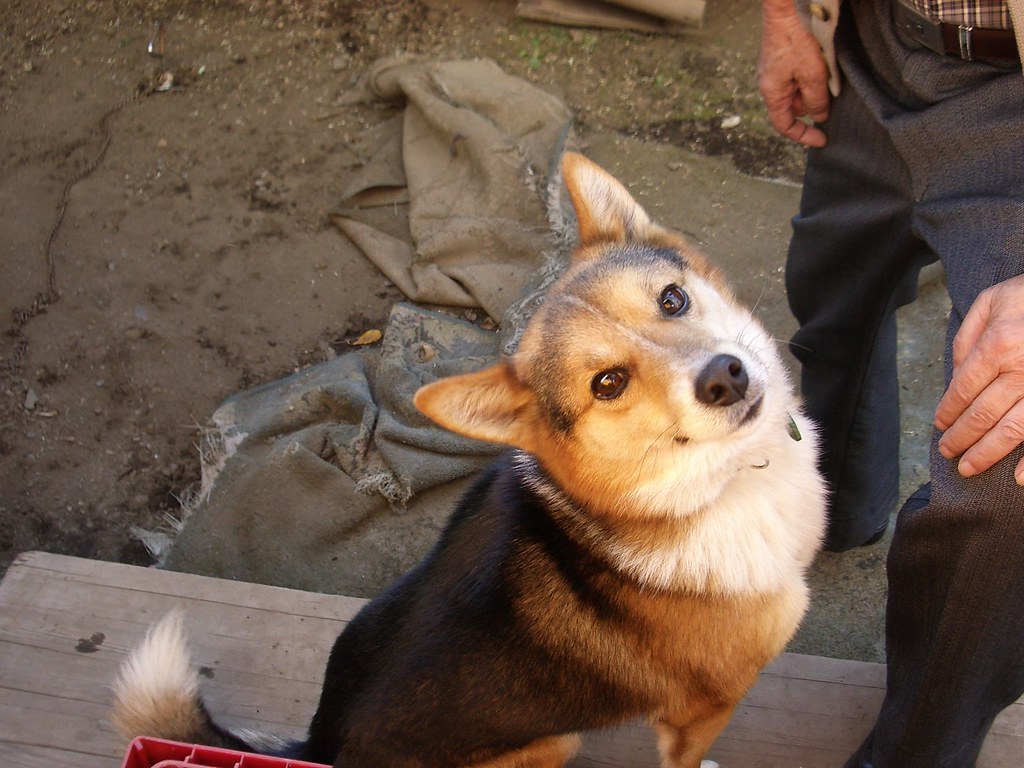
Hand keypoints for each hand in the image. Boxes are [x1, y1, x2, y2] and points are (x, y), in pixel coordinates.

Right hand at [758, 0, 831, 147]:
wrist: (785, 9)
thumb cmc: (795, 39)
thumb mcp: (812, 74)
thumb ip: (816, 99)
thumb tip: (819, 116)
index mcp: (772, 93)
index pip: (784, 125)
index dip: (803, 135)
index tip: (822, 139)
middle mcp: (770, 85)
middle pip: (792, 108)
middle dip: (812, 108)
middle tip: (831, 101)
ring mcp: (775, 72)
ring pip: (797, 92)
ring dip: (813, 91)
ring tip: (827, 78)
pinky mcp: (781, 59)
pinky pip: (796, 78)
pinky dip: (810, 79)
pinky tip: (821, 67)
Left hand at [935, 275, 1023, 483]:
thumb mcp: (992, 301)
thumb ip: (968, 336)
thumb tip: (954, 371)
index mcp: (997, 345)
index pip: (963, 389)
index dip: (948, 411)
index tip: (940, 424)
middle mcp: (1021, 370)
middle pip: (981, 414)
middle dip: (960, 437)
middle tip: (947, 452)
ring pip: (1012, 430)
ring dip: (986, 454)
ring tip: (968, 468)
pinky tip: (1018, 478)